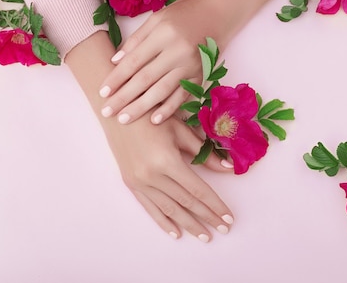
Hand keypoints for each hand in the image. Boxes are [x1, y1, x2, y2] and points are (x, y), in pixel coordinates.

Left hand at [98, 0, 287, 125]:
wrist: (220, 13)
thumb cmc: (185, 13)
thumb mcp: (158, 18)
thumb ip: (136, 40)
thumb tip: (115, 62)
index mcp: (163, 34)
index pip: (134, 61)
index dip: (117, 78)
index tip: (102, 92)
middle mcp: (178, 51)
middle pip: (145, 79)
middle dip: (124, 97)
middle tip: (107, 111)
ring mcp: (191, 66)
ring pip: (162, 91)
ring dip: (141, 107)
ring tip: (124, 119)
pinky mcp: (202, 75)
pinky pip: (183, 95)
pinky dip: (169, 108)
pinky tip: (155, 119)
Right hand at [102, 113, 234, 240]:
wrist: (118, 110)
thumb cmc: (152, 115)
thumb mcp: (181, 131)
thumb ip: (204, 152)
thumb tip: (229, 168)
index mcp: (167, 161)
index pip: (197, 190)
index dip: (215, 204)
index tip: (228, 216)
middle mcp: (152, 175)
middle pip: (186, 202)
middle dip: (207, 217)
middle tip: (224, 228)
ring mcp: (139, 182)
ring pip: (169, 209)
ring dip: (189, 224)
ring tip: (205, 235)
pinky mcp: (130, 183)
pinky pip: (150, 208)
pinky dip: (164, 222)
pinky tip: (176, 233)